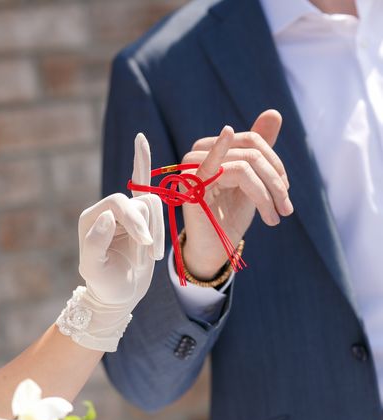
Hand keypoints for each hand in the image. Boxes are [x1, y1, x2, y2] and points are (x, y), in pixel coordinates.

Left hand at [56, 134, 163, 351]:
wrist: (119, 296)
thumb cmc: (105, 285)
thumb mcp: (95, 269)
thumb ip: (96, 243)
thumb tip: (107, 217)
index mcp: (91, 218)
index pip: (119, 204)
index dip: (135, 221)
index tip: (145, 245)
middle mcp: (107, 210)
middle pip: (139, 202)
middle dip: (148, 228)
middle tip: (149, 256)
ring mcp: (125, 212)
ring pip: (153, 204)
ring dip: (156, 232)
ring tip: (149, 256)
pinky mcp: (141, 216)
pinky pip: (142, 183)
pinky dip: (142, 161)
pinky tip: (140, 139)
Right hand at [182, 109, 292, 278]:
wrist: (213, 248)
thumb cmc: (229, 214)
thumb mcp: (251, 181)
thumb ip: (259, 149)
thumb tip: (274, 113)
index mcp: (212, 148)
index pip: (252, 140)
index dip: (275, 163)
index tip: (285, 191)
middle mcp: (198, 153)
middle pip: (251, 153)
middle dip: (275, 183)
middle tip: (286, 208)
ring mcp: (192, 168)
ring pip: (244, 167)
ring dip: (267, 194)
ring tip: (275, 217)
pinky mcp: (190, 186)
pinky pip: (211, 164)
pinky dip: (219, 149)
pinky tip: (225, 134)